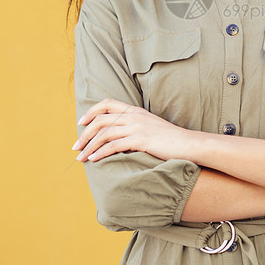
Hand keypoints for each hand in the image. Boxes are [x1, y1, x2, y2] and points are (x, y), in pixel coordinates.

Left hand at [72, 98, 193, 162]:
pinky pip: (114, 145)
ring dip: (89, 146)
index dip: (91, 112)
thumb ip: (135, 127)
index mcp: (135, 110)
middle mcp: (134, 116)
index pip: (107, 103)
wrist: (189, 144)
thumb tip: (119, 136)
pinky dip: (101, 153)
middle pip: (101, 120)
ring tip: (80, 158)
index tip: (81, 123)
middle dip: (84, 134)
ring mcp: (137, 127)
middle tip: (75, 147)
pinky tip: (93, 160)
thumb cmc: (171, 140)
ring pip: (104, 133)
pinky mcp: (140, 140)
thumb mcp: (151, 127)